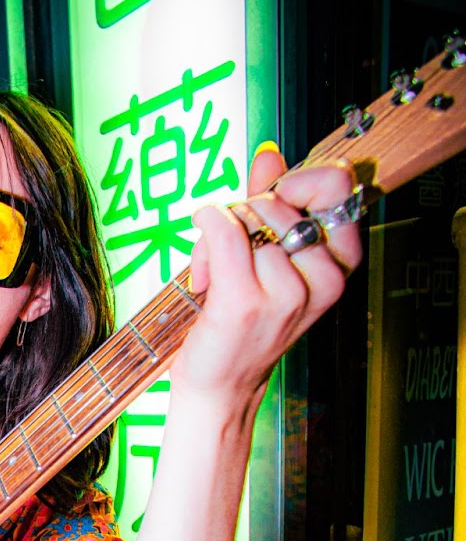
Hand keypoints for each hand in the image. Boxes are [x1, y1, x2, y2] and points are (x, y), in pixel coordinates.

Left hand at [173, 147, 361, 406]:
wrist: (222, 384)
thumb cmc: (243, 322)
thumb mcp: (267, 257)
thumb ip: (272, 203)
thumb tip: (270, 155)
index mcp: (340, 264)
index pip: (338, 185)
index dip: (299, 179)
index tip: (274, 200)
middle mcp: (322, 279)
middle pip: (278, 199)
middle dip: (244, 214)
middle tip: (231, 253)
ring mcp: (286, 293)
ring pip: (245, 218)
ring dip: (217, 237)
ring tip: (215, 275)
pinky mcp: (245, 302)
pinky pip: (222, 231)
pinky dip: (204, 231)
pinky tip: (200, 267)